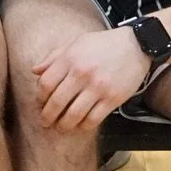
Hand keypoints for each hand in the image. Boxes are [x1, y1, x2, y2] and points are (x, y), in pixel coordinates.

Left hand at [32, 27, 152, 131]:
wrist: (136, 45)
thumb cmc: (103, 44)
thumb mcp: (76, 43)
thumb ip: (54, 57)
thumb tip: (34, 71)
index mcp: (70, 58)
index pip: (45, 84)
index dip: (40, 97)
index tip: (41, 103)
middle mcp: (81, 73)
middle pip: (56, 102)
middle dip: (48, 116)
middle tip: (45, 122)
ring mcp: (97, 87)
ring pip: (73, 115)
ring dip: (64, 125)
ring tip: (62, 127)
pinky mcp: (112, 98)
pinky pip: (93, 119)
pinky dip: (83, 126)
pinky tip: (80, 125)